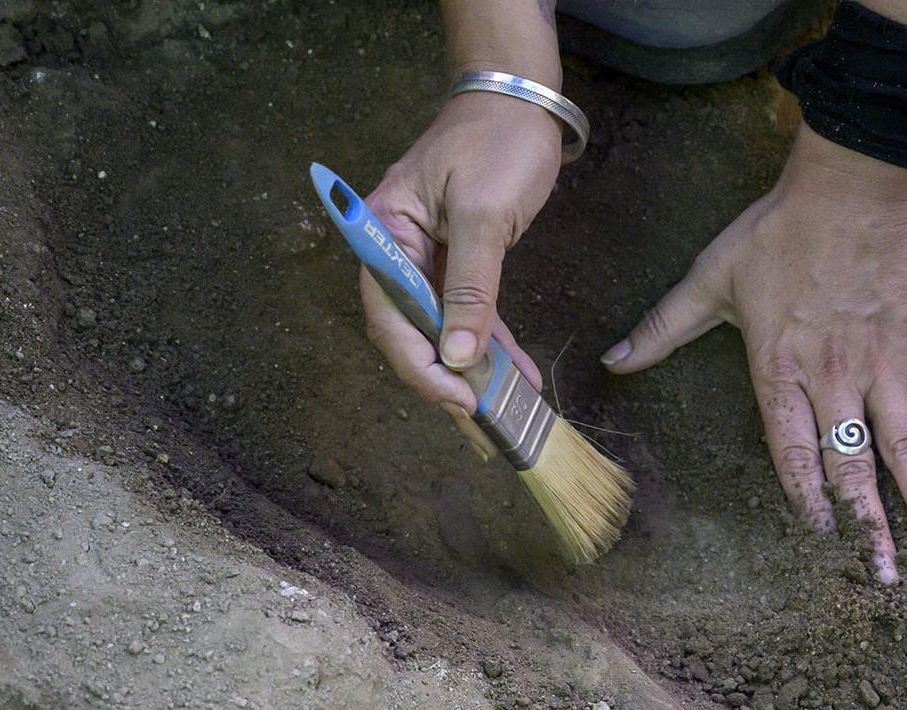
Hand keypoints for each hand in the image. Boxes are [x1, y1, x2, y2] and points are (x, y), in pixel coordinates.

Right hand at [359, 92, 561, 409]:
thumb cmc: (496, 142)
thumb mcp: (484, 214)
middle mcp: (397, 249)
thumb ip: (470, 286)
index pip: (387, 312)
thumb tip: (458, 353)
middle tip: (479, 410)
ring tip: (502, 404)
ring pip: (440, 327)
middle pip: (407, 327)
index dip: (416, 361)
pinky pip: (468, 312)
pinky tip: (516, 374)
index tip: (454, 393)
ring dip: (470, 366)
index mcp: (384, 231)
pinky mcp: (458, 261)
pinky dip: (491, 343)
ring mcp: (427, 258)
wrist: (522, 102)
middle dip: (441, 372)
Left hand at [602, 129, 906, 581]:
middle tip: (886, 580)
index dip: (808, 499)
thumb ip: (663, 328)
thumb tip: (612, 359)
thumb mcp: (709, 279)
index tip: (823, 540)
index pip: (792, 452)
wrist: (850, 183)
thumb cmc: (776, 231)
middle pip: (853, 466)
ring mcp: (885, 364)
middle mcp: (834, 378)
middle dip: (869, 527)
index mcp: (780, 370)